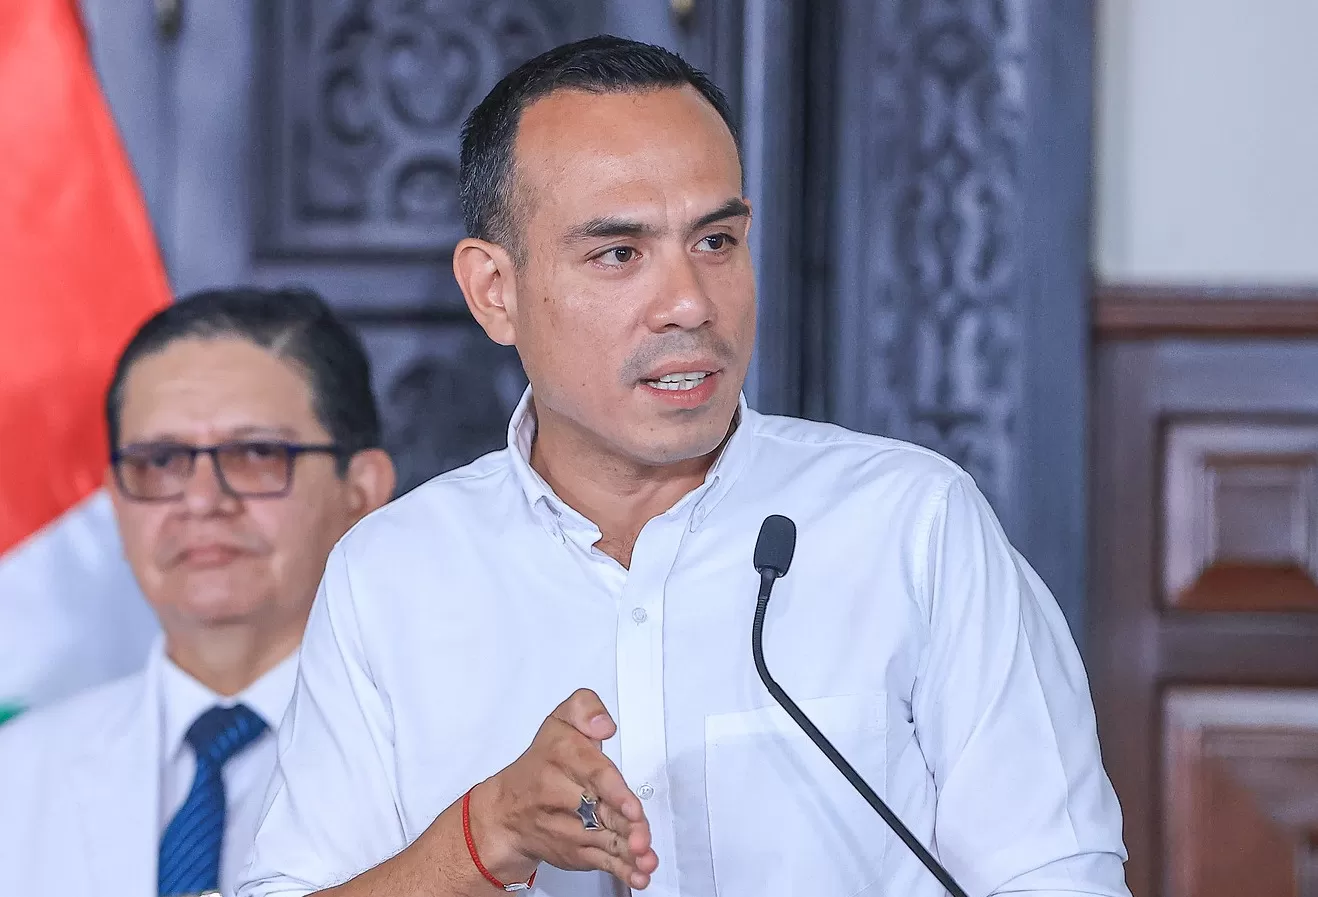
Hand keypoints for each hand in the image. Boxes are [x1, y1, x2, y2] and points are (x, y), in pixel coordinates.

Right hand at [468, 689, 658, 889]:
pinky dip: (622, 870)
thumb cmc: (542, 763)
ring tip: (645, 860)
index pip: (593, 774)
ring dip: (627, 853)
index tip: (631, 807)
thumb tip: (604, 724)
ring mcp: (569, 828)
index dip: (614, 792)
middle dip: (624, 827)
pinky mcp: (576, 850)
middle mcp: (563, 795)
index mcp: (562, 758)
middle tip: (642, 839)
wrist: (505, 811)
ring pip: (603, 840)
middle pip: (600, 812)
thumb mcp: (560, 721)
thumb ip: (585, 709)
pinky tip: (638, 875)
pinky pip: (601, 861)